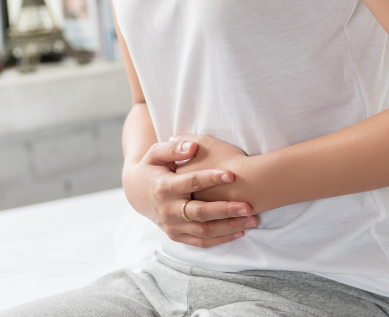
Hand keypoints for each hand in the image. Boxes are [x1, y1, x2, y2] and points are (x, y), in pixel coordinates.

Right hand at [121, 139, 258, 248]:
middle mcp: (167, 210)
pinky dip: (220, 240)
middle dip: (226, 210)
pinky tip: (240, 232)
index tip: (232, 173)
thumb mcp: (155, 153)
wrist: (136, 193)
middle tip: (249, 206)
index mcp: (163, 187)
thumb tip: (192, 146)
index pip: (191, 182)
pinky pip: (200, 243)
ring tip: (252, 220)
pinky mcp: (176, 236)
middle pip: (200, 212)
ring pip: (203, 231)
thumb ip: (173, 148)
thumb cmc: (151, 168)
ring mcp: (171, 226)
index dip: (211, 178)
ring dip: (229, 227)